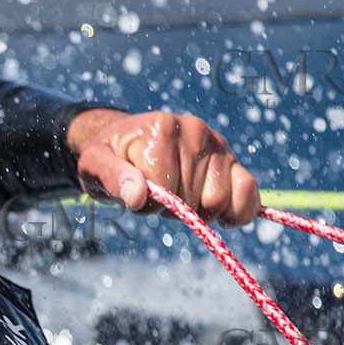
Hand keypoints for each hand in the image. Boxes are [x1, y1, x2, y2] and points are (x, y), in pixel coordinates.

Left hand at [66, 109, 261, 225]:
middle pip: (191, 200)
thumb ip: (113, 178)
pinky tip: (221, 216)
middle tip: (156, 194)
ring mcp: (216, 143)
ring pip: (217, 203)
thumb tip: (137, 197)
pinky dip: (238, 211)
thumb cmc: (109, 156)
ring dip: (195, 211)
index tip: (135, 192)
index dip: (148, 203)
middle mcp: (194, 129)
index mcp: (161, 127)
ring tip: (176, 195)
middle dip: (171, 209)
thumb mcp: (95, 165)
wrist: (125, 141)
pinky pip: (248, 191)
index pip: (164, 190)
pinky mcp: (231, 159)